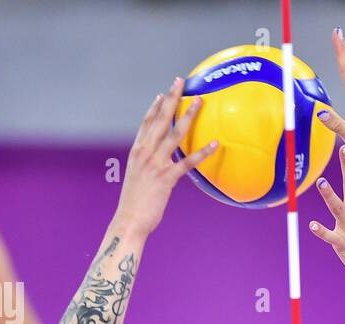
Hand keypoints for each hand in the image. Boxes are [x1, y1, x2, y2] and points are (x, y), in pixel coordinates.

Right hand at [112, 77, 219, 237]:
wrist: (128, 220)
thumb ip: (147, 167)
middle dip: (171, 99)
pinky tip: (215, 144)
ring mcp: (155, 164)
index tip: (163, 93)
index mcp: (137, 152)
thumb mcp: (138, 179)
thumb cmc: (134, 204)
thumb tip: (158, 165)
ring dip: (189, 116)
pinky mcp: (166, 178)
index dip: (155, 107)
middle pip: (160, 120)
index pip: (146, 123)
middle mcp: (145, 153)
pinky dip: (202, 152)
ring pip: (175, 134)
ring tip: (200, 101)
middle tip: (180, 82)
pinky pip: (188, 162)